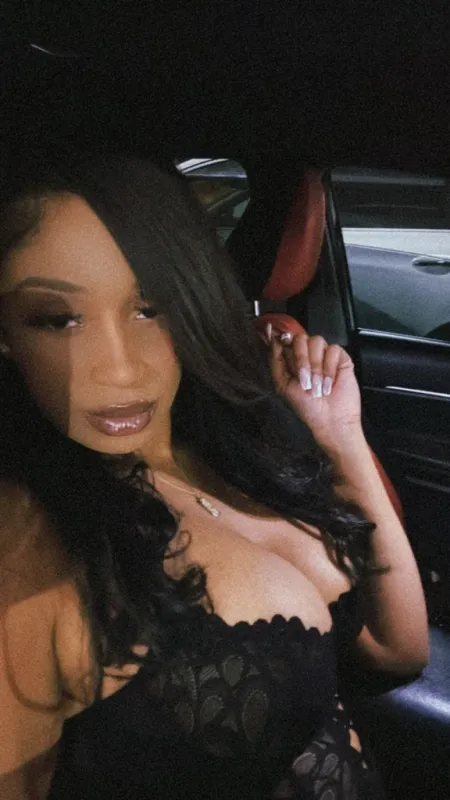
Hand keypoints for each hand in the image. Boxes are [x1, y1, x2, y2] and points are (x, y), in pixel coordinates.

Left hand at [266, 324, 362, 448]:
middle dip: (301, 359)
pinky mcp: (340, 358)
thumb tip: (274, 337)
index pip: (285, 338)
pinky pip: (333, 349)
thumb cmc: (306, 407)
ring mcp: (324, 355)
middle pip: (300, 338)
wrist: (329, 419)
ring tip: (317, 385)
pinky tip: (329, 383)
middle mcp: (307, 354)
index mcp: (292, 360)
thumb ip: (276, 360)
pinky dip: (329, 368)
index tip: (283, 343)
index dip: (283, 339)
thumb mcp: (282, 384)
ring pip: (316, 341)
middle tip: (304, 379)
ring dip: (315, 366)